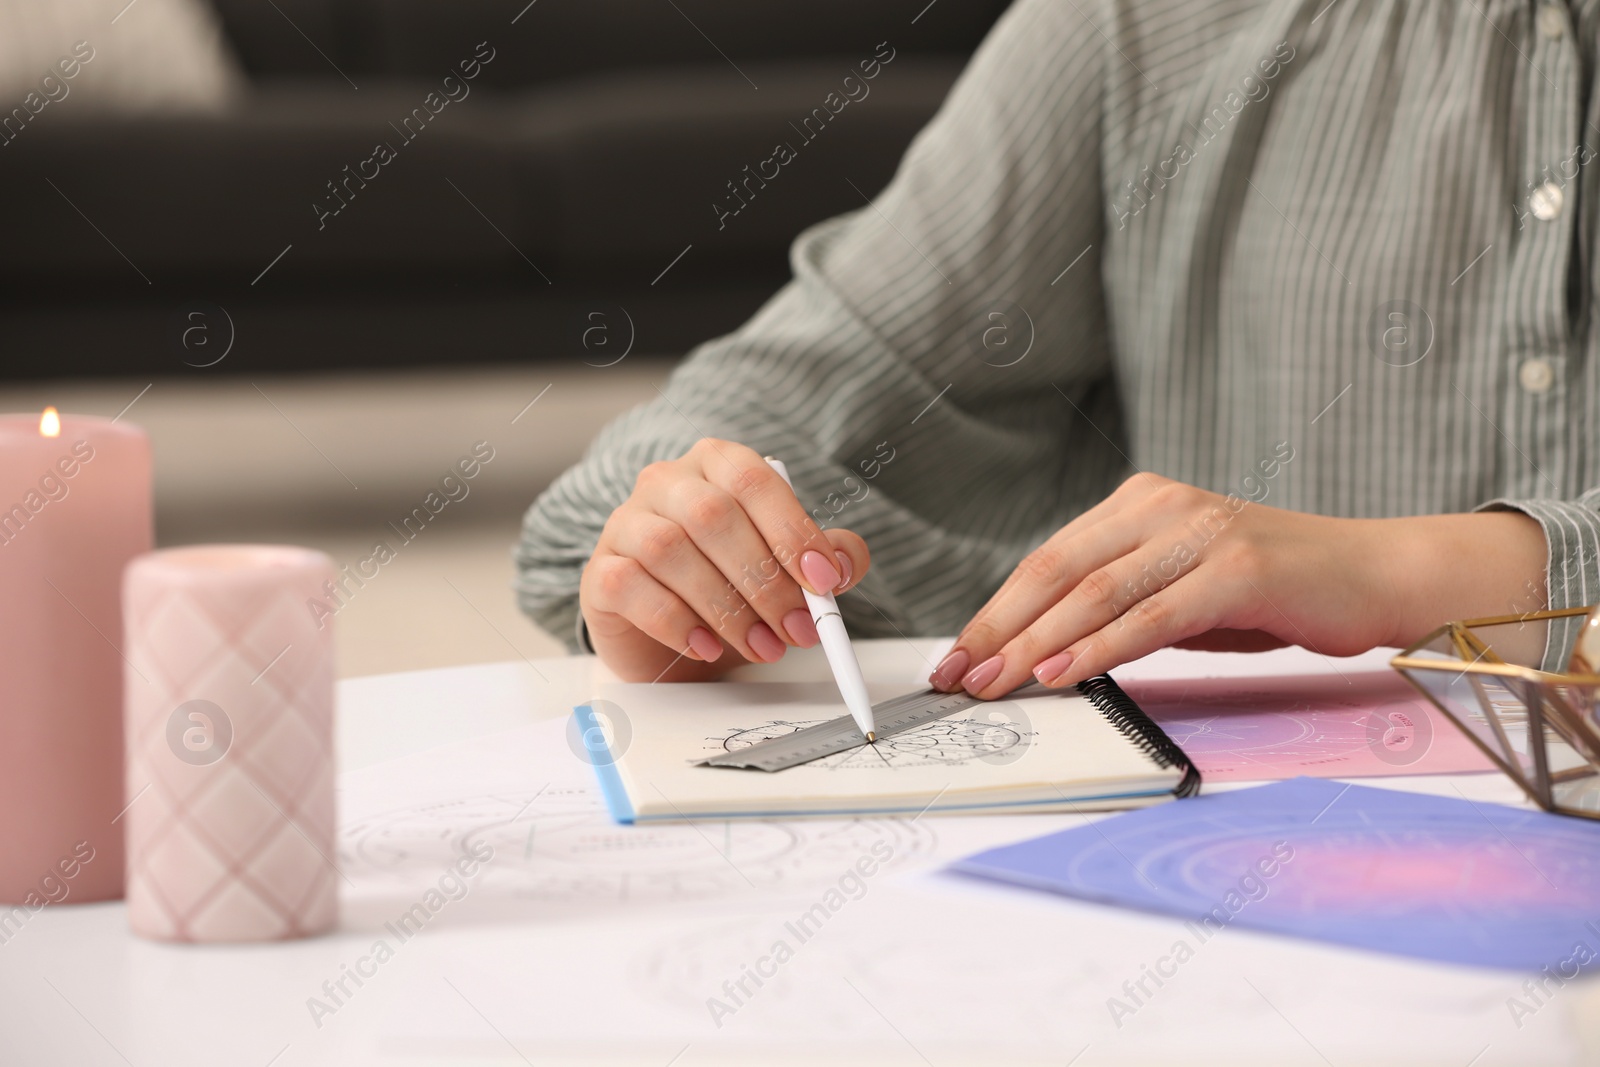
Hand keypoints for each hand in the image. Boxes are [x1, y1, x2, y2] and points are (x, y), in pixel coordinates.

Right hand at [581, 438, 869, 681]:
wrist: (671, 639)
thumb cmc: (732, 588)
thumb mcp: (787, 571)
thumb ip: (826, 558)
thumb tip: (844, 564)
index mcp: (717, 465)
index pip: (753, 480)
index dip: (791, 529)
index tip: (823, 580)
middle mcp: (666, 483)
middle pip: (712, 516)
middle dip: (764, 580)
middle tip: (798, 630)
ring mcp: (625, 524)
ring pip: (670, 550)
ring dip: (726, 607)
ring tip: (762, 648)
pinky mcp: (599, 572)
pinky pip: (630, 586)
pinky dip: (674, 621)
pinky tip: (706, 646)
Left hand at [928, 473, 1546, 697]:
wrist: (1379, 576)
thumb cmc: (1276, 593)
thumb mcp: (1183, 594)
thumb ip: (1123, 608)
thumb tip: (1046, 655)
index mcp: (1141, 503)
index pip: (1049, 560)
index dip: (996, 611)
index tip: (956, 657)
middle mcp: (1162, 505)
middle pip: (1057, 572)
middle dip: (1000, 630)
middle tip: (957, 677)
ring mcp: (1200, 531)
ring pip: (1095, 593)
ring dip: (1036, 645)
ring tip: (995, 684)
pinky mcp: (1237, 567)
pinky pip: (1152, 615)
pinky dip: (1101, 648)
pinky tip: (1063, 674)